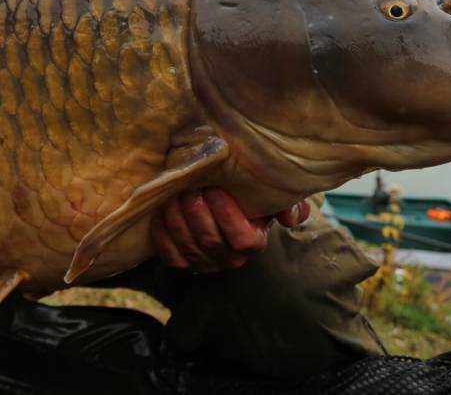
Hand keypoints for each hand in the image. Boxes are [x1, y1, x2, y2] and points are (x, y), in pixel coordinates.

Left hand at [150, 189, 309, 273]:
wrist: (222, 201)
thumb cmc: (248, 197)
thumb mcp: (271, 196)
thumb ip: (288, 203)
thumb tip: (289, 218)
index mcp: (254, 242)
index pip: (243, 240)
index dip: (227, 216)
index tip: (216, 190)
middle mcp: (230, 258)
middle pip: (210, 241)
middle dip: (197, 212)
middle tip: (190, 187)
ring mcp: (204, 263)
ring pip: (187, 245)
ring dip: (177, 218)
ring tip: (174, 193)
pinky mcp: (182, 262)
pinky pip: (169, 253)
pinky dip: (162, 233)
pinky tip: (162, 211)